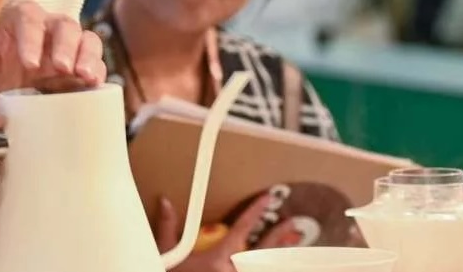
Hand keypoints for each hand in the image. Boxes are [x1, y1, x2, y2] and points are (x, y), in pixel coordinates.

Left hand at [0, 1, 105, 110]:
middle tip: (61, 68)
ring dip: (88, 56)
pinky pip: (98, 62)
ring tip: (85, 76)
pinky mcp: (86, 66)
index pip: (29, 18)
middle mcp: (51, 28)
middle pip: (65, 24)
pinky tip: (94, 85)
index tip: (28, 64)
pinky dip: (98, 71)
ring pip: (87, 39)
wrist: (14, 103)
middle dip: (64, 46)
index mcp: (22, 22)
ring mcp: (72, 46)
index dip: (30, 38)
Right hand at [154, 193, 302, 271]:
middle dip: (280, 235)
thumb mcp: (167, 255)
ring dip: (282, 254)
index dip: (256, 210)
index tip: (267, 197)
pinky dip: (271, 265)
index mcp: (218, 258)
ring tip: (296, 242)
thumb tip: (166, 202)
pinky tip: (280, 261)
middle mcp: (234, 271)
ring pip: (267, 265)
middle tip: (292, 223)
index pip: (242, 228)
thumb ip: (168, 228)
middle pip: (264, 250)